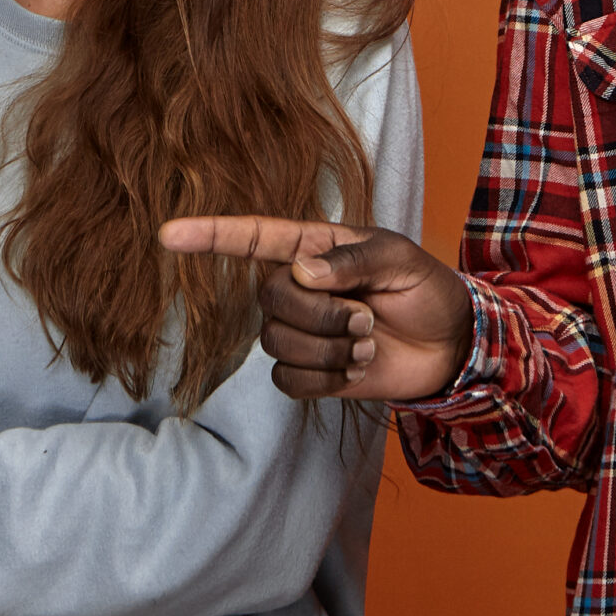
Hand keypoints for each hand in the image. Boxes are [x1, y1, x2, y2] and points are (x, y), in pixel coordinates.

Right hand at [158, 217, 474, 400]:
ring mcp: (299, 331)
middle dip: (322, 315)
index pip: (250, 238)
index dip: (208, 236)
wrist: (448, 346)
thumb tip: (301, 272)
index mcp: (312, 249)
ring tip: (367, 343)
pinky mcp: (307, 371)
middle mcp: (296, 288)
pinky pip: (288, 380)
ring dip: (331, 349)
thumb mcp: (399, 260)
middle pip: (270, 299)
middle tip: (368, 317)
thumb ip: (352, 259)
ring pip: (277, 344)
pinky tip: (355, 368)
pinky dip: (326, 378)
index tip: (167, 235)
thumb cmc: (425, 289)